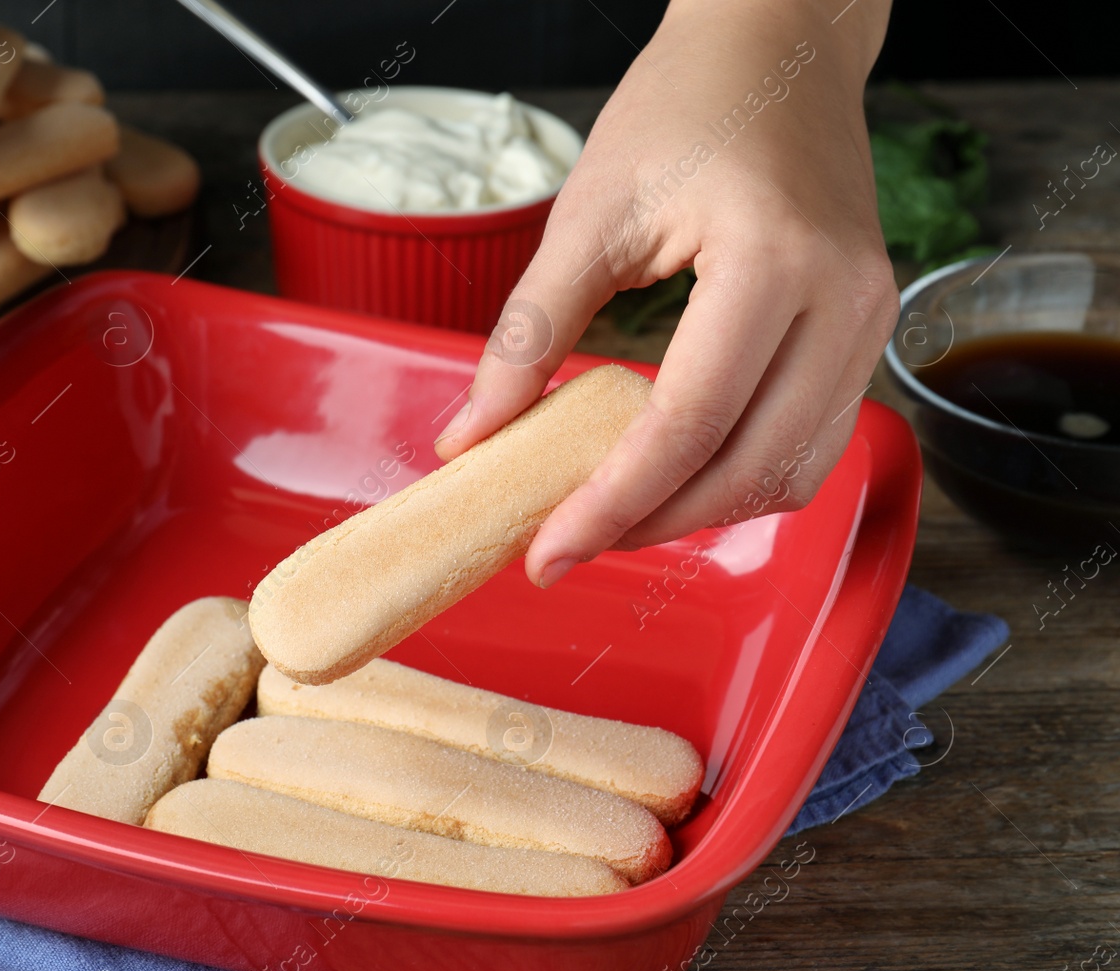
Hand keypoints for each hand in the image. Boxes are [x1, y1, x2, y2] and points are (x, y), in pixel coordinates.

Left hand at [434, 0, 899, 586]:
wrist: (776, 45)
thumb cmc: (683, 107)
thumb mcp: (586, 216)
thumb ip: (526, 336)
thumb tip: (470, 439)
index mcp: (773, 261)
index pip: (687, 425)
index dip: (610, 505)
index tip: (546, 552)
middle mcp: (843, 301)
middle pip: (749, 469)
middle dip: (653, 525)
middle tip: (568, 544)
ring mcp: (869, 319)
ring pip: (792, 472)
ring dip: (703, 513)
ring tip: (615, 514)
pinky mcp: (867, 329)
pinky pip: (811, 441)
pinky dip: (740, 475)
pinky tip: (674, 473)